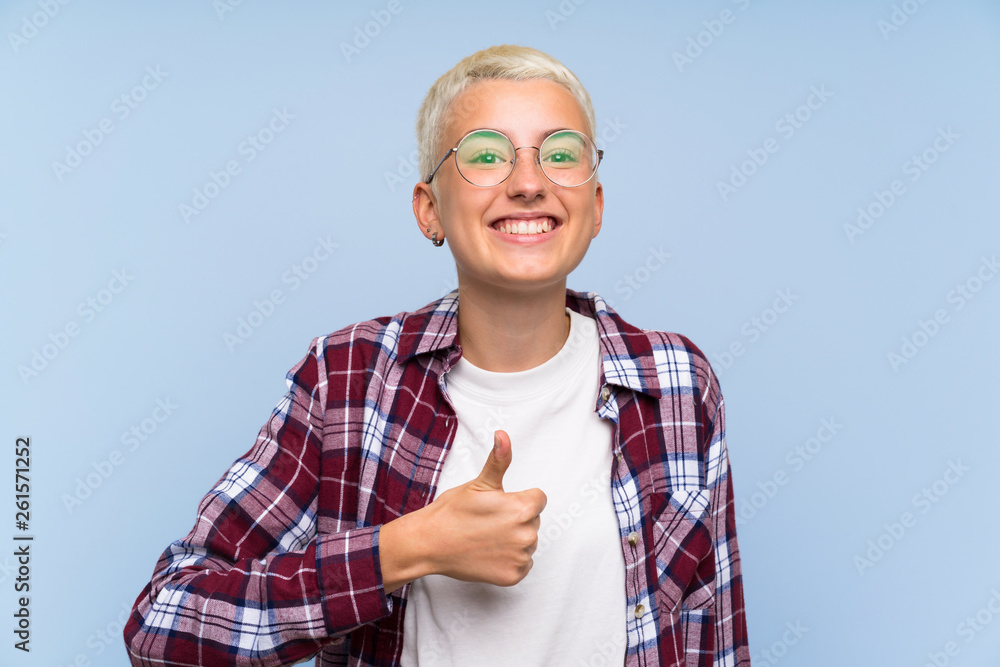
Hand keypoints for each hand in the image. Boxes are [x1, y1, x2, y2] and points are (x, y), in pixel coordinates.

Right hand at [423, 429, 546, 585]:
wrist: (430, 543)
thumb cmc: (452, 512)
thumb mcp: (479, 483)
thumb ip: (499, 460)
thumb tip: (503, 435)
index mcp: (522, 508)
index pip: (538, 499)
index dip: (518, 499)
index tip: (499, 504)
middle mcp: (526, 534)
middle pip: (533, 520)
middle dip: (516, 519)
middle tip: (488, 521)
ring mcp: (520, 557)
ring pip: (527, 542)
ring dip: (513, 539)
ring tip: (486, 537)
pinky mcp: (513, 576)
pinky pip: (522, 563)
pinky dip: (509, 559)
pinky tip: (489, 553)